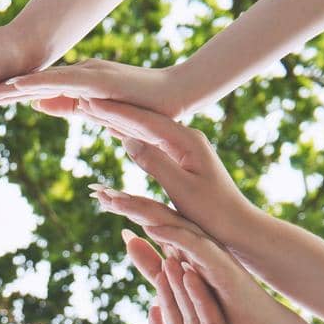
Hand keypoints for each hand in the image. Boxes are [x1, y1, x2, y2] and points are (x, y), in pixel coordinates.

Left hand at [0, 59, 189, 119]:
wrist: (175, 96)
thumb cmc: (141, 106)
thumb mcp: (97, 108)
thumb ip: (70, 105)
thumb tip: (41, 104)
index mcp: (76, 84)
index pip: (37, 91)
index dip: (10, 94)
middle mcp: (77, 75)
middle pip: (33, 83)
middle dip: (2, 89)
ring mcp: (86, 75)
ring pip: (41, 81)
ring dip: (13, 87)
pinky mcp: (96, 78)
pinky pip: (62, 82)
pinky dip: (39, 84)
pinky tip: (18, 87)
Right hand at [57, 98, 260, 243]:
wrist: (239, 225)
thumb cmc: (215, 212)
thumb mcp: (183, 188)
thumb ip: (156, 162)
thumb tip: (127, 140)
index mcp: (187, 141)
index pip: (144, 121)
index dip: (114, 111)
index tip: (89, 101)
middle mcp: (186, 138)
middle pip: (143, 119)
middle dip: (113, 109)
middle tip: (83, 98)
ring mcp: (185, 147)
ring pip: (145, 128)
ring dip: (119, 118)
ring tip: (94, 107)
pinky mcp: (183, 158)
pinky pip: (150, 140)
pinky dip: (131, 132)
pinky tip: (118, 130)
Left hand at [114, 200, 290, 323]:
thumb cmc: (222, 306)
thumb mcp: (176, 284)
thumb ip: (152, 263)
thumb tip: (128, 238)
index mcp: (184, 243)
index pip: (149, 219)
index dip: (124, 206)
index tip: (97, 194)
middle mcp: (196, 241)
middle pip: (157, 215)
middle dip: (128, 202)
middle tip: (98, 190)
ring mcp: (210, 252)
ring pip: (173, 225)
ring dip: (144, 212)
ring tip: (117, 200)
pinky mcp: (221, 266)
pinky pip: (195, 247)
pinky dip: (173, 236)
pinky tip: (151, 227)